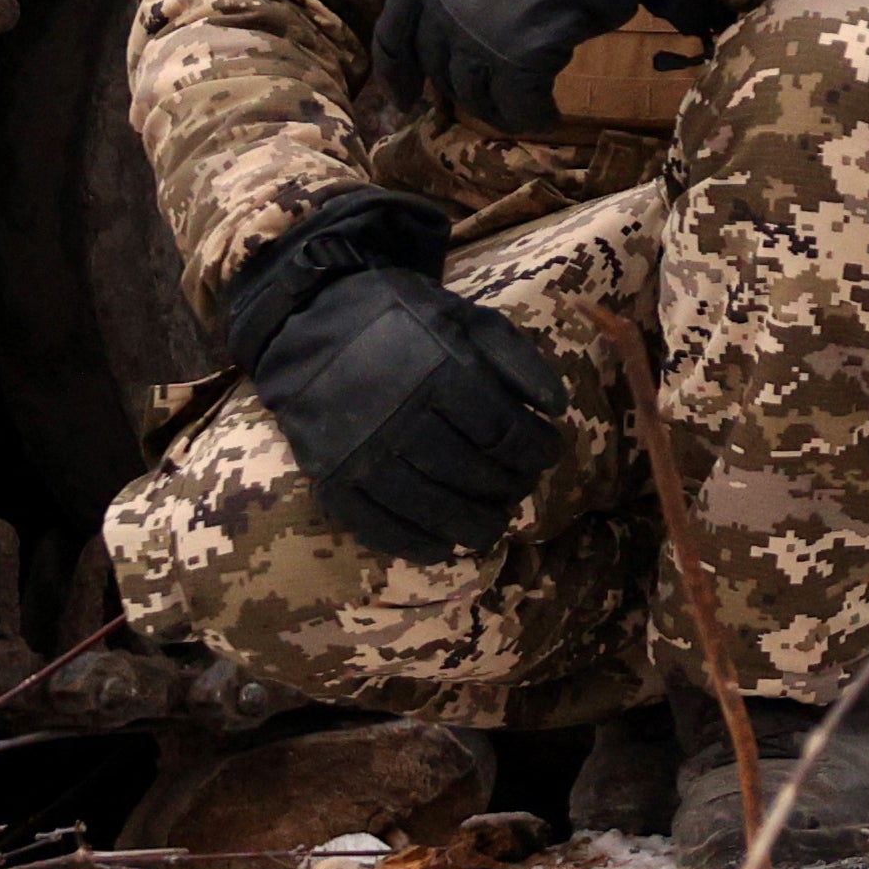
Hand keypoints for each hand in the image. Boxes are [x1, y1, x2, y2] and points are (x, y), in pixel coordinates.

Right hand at [221, 191, 566, 558]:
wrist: (310, 326)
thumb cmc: (403, 320)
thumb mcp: (469, 319)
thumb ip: (517, 360)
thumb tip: (558, 409)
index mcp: (440, 372)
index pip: (503, 432)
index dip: (536, 450)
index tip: (550, 453)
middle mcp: (400, 417)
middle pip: (470, 473)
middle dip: (508, 488)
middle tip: (522, 490)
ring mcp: (361, 453)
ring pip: (428, 506)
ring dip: (470, 525)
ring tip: (493, 528)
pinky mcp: (330, 478)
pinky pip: (377, 525)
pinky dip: (414, 543)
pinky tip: (443, 548)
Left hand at [372, 0, 743, 132]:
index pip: (392, 37)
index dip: (396, 72)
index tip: (404, 96)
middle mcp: (442, 14)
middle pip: (440, 70)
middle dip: (459, 87)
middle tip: (483, 94)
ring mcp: (479, 40)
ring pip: (475, 94)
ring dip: (496, 107)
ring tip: (519, 108)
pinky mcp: (521, 63)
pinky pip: (520, 106)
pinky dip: (534, 117)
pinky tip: (548, 117)